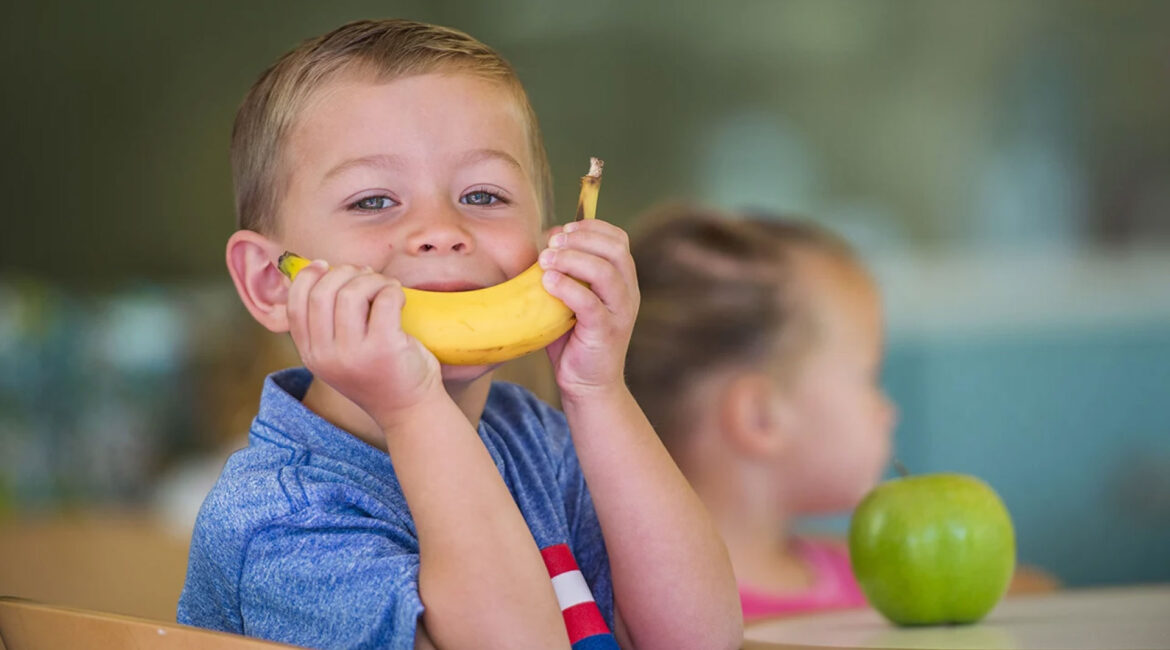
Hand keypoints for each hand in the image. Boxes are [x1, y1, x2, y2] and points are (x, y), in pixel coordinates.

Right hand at [285, 261, 442, 425]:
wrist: (409, 409)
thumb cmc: (378, 372)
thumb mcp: (339, 354)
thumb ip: (326, 324)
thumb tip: (323, 270)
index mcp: (311, 354)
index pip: (295, 304)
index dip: (308, 276)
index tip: (326, 265)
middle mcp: (326, 356)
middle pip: (321, 292)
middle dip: (344, 272)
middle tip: (366, 277)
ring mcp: (353, 354)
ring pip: (351, 292)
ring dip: (371, 279)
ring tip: (385, 287)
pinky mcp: (384, 348)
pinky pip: (384, 299)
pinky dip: (392, 289)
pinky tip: (399, 298)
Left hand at [538, 219, 638, 399]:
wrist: (587, 385)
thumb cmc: (574, 339)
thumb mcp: (571, 298)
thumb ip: (564, 270)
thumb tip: (548, 239)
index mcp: (622, 279)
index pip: (618, 239)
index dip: (591, 227)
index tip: (564, 229)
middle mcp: (627, 292)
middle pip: (615, 249)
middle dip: (580, 239)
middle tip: (552, 243)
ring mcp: (620, 313)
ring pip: (605, 272)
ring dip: (572, 259)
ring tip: (545, 260)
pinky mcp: (606, 332)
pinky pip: (590, 303)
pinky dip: (567, 287)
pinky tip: (547, 282)